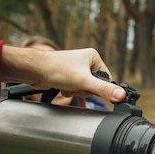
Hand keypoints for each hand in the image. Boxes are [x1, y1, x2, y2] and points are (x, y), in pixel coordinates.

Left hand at [0, 46, 126, 102]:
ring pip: (85, 89)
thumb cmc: (56, 69)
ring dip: (76, 92)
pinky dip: (69, 91)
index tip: (88, 87)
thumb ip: (103, 90)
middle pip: (95, 85)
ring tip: (67, 85)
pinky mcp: (68, 76)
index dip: (98, 88)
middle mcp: (86, 62)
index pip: (106, 79)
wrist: (33, 70)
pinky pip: (76, 89)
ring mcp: (76, 69)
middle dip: (84, 90)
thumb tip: (121, 95)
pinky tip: (62, 87)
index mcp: (93, 57)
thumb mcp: (84, 81)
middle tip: (75, 85)